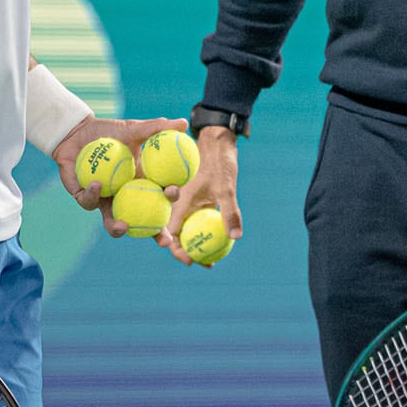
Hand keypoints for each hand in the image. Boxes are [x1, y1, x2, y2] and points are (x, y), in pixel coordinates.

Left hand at [51, 114, 189, 236]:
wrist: (78, 132)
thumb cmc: (109, 131)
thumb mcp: (133, 128)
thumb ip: (156, 128)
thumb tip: (184, 123)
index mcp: (142, 183)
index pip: (161, 196)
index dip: (170, 200)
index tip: (173, 192)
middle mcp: (126, 196)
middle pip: (144, 221)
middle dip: (155, 233)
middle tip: (162, 238)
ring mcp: (106, 201)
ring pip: (113, 223)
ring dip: (118, 229)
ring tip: (123, 226)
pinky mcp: (84, 199)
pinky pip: (90, 202)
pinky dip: (93, 195)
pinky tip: (96, 184)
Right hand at [162, 126, 242, 266]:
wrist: (218, 141)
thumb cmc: (219, 161)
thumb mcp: (226, 188)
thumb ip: (229, 211)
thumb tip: (235, 237)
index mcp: (178, 201)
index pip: (171, 232)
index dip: (177, 250)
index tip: (191, 261)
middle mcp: (179, 203)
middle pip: (178, 234)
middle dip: (188, 251)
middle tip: (205, 264)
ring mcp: (188, 202)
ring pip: (189, 227)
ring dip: (198, 242)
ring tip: (213, 258)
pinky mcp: (198, 199)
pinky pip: (199, 219)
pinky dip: (207, 230)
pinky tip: (221, 239)